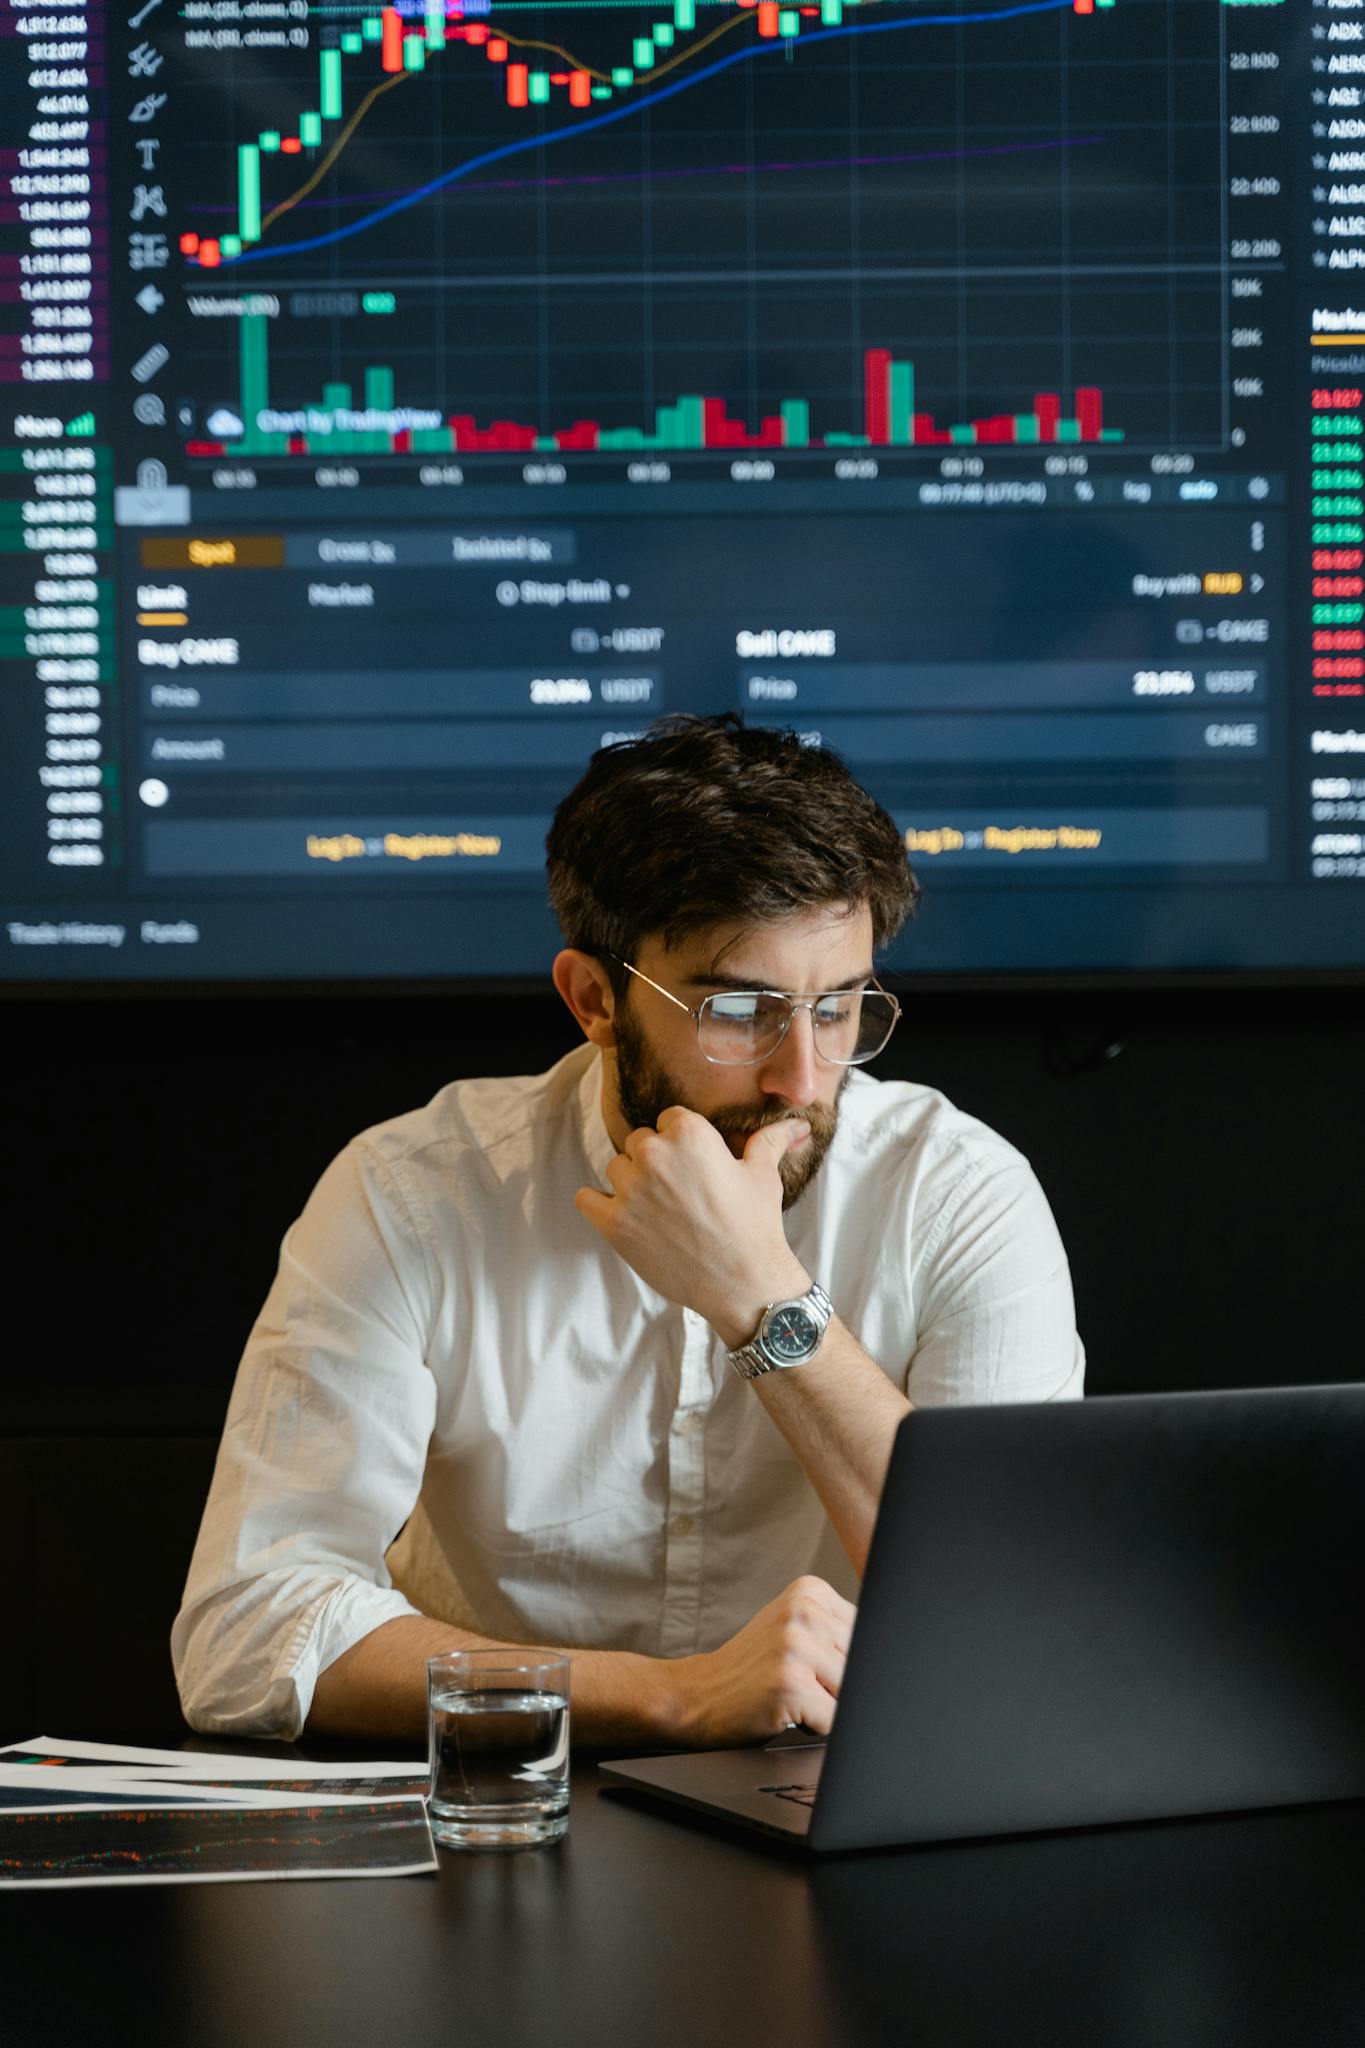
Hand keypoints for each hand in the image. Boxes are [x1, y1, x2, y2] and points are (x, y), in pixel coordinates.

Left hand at [575, 1106, 810, 1339]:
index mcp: (689, 1133)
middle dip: (655, 1162)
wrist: (743, 1283)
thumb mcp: (763, 1175)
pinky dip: (599, 1204)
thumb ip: (770, 1140)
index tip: (693, 1166)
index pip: (668, 1120)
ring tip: (658, 1209)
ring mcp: (630, 1189)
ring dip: (631, 1183)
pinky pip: (586, 1198)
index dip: (681, 1142)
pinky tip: (623, 1216)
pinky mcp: (614, 1222)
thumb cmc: (755, 1226)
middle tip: (678, 1192)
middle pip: (639, 1142)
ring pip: (616, 1168)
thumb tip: (797, 1125)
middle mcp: (654, 1154)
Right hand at [666, 1576, 855, 1745]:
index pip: (869, 1633)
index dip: (852, 1661)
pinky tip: (788, 1711)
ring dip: (829, 1707)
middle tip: (803, 1684)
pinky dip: (818, 1726)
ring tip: (795, 1696)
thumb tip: (896, 1658)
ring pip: (852, 1693)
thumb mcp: (791, 1628)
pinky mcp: (789, 1684)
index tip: (826, 1669)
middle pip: (864, 1663)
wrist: (696, 1694)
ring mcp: (795, 1646)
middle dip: (842, 1685)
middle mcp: (804, 1610)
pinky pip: (835, 1720)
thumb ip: (836, 1630)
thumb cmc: (751, 1668)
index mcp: (811, 1590)